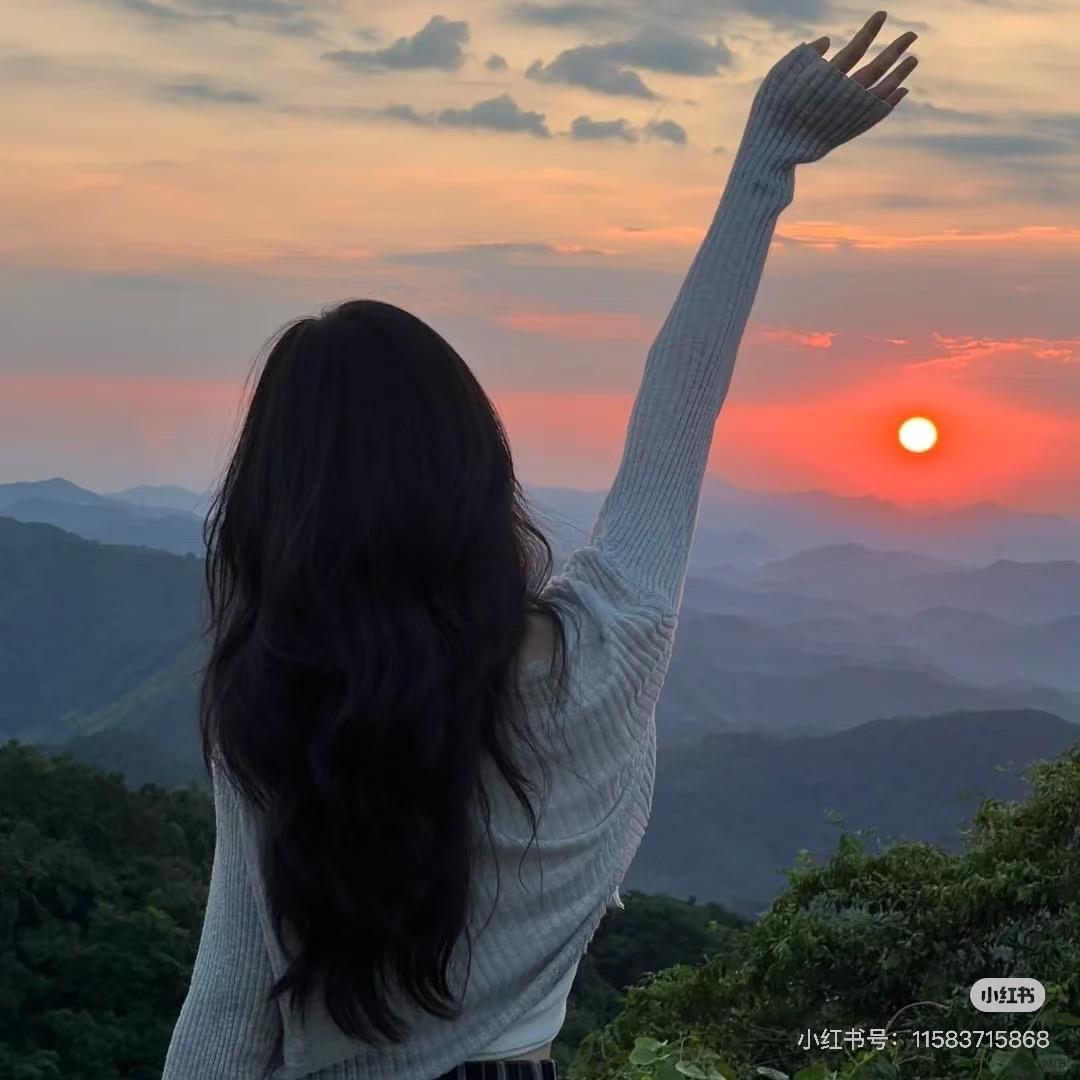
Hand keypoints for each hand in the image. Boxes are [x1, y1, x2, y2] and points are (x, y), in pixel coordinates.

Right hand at [741, 9, 921, 167]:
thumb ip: (802, 56)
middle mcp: (843, 96)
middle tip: (912, 35)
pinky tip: (901, 91)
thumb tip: (827, 40)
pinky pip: (877, 114)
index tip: (882, 14)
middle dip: (896, 50)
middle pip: (877, 68)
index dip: (870, 31)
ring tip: (913, 59)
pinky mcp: (850, 131)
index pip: (855, 48)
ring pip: (882, 91)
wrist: (774, 151)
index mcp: (827, 79)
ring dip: (900, 74)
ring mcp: (850, 115)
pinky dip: (891, 102)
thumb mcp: (779, 76)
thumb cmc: (771, 110)